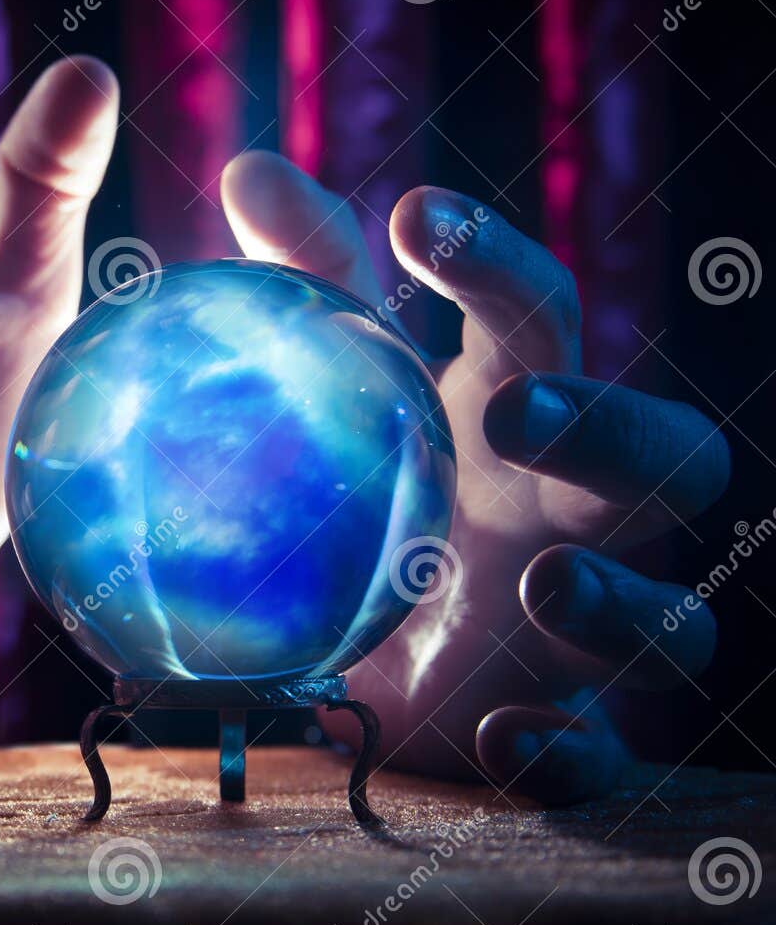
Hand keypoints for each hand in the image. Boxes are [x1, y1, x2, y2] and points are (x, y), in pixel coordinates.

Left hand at [215, 154, 729, 804]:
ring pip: (676, 619)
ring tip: (541, 582)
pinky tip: (502, 737)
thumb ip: (310, 287)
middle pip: (671, 458)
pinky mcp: (557, 733)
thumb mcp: (337, 392)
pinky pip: (603, 759)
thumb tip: (249, 165)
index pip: (541, 317)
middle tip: (509, 411)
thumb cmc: (364, 498)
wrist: (353, 663)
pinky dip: (570, 752)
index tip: (413, 213)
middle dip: (613, 425)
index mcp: (517, 415)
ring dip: (624, 599)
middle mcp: (572, 517)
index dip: (498, 261)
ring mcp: (578, 633)